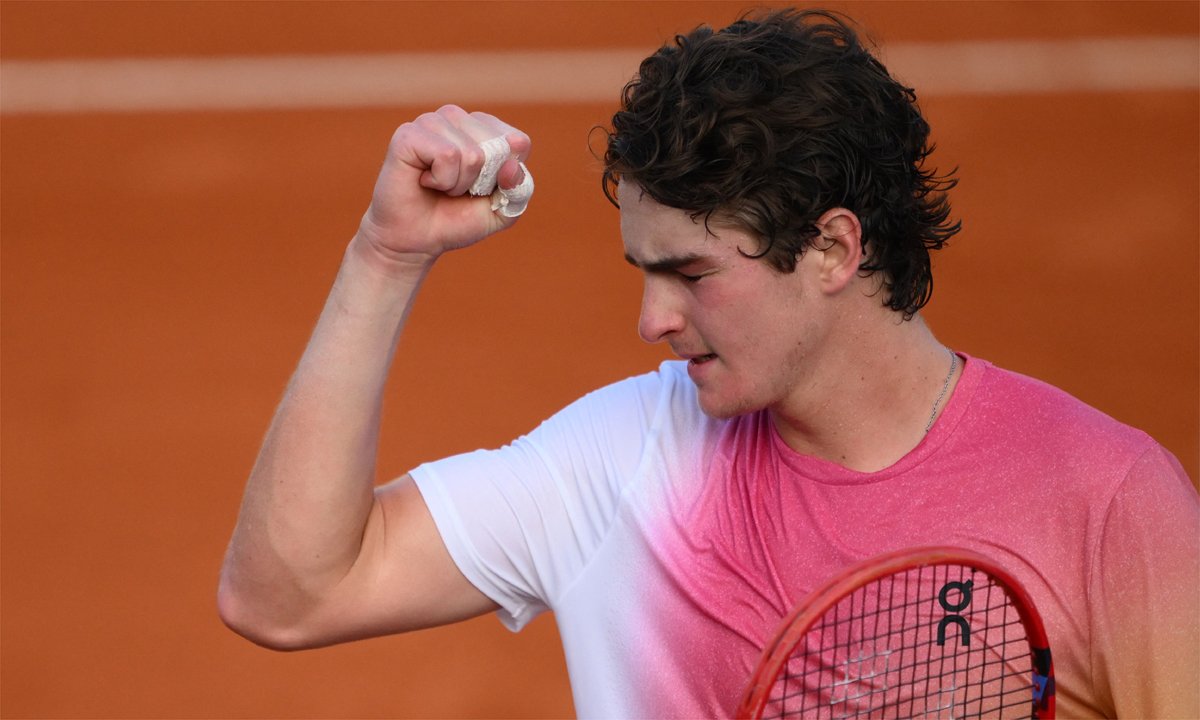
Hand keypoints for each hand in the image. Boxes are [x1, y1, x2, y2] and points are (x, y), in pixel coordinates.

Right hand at [355, 105, 531, 268]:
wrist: (415, 241)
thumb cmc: (456, 220)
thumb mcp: (502, 210)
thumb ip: (520, 190)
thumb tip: (511, 166)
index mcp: (482, 127)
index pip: (519, 142)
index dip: (505, 177)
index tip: (482, 188)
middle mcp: (456, 117)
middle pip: (497, 146)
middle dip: (482, 181)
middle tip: (456, 189)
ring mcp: (431, 122)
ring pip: (472, 153)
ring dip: (459, 183)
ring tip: (439, 185)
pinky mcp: (409, 134)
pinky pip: (448, 155)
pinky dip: (441, 180)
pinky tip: (425, 181)